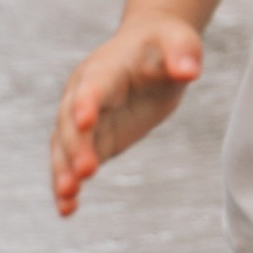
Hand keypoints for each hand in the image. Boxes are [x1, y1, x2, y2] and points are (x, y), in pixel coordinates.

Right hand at [50, 16, 206, 214]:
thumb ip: (182, 54)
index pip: (93, 87)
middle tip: (85, 173)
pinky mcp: (92, 140)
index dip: (86, 103)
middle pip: (72, 122)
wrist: (149, 48)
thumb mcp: (180, 42)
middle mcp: (83, 93)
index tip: (85, 122)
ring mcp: (83, 119)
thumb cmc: (165, 44)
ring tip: (67, 199)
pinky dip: (68, 185)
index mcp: (105, 68)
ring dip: (63, 171)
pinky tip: (67, 210)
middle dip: (76, 147)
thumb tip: (189, 70)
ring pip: (64, 147)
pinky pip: (72, 163)